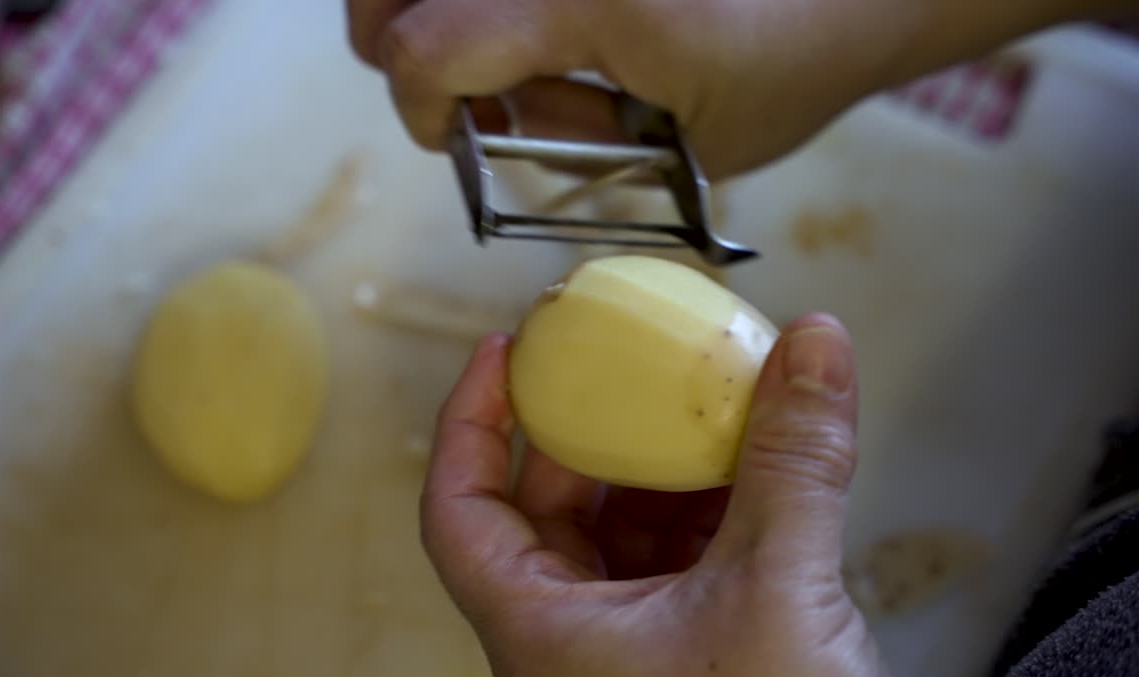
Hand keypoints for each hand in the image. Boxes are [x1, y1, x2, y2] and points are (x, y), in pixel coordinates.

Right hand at [348, 0, 1108, 179]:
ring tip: (496, 48)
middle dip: (400, 46)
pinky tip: (528, 27)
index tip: (456, 139)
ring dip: (430, 13)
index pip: (426, 48)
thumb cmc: (792, 62)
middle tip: (456, 85)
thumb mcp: (683, 146)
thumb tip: (489, 120)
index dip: (422, 108)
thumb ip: (570, 140)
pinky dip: (477, 3)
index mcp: (587, 4)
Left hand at [421, 314, 903, 676]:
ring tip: (711, 418)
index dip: (470, 421)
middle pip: (550, 514)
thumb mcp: (780, 593)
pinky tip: (758, 485)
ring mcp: (627, 664)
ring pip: (623, 545)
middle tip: (630, 372)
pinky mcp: (686, 675)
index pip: (459, 507)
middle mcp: (570, 647)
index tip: (501, 355)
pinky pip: (679, 576)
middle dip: (594, 436)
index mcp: (542, 632)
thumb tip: (811, 347)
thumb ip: (794, 462)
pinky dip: (710, 523)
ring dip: (666, 479)